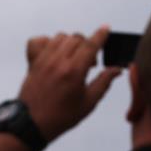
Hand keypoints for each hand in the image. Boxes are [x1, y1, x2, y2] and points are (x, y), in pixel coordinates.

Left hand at [18, 26, 121, 142]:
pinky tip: (54, 53)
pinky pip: (39, 40)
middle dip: (87, 45)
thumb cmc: (62, 116)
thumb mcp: (89, 103)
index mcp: (74, 71)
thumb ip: (104, 82)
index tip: (106, 28)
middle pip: (76, 38)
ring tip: (73, 59)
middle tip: (90, 62)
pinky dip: (47, 42)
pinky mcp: (32, 61)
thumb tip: (117, 69)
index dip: (100, 35)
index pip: (90, 45)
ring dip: (70, 43)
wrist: (33, 123)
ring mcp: (43, 59)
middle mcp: (58, 61)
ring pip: (60, 37)